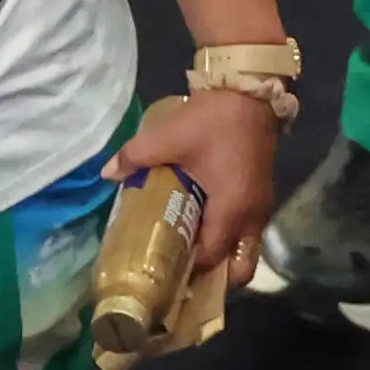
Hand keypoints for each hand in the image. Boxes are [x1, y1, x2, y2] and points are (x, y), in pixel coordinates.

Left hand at [111, 86, 281, 286]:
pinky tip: (204, 225)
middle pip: (240, 267)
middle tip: (183, 273)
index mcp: (231, 210)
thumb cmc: (214, 120)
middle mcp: (252, 216)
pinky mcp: (262, 193)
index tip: (164, 276)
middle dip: (215, 279)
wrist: (251, 91)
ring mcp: (261, 205)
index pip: (211, 258)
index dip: (189, 272)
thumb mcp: (169, 137)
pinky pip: (248, 230)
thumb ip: (135, 158)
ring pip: (246, 249)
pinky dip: (229, 238)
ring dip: (222, 257)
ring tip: (189, 253)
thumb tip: (107, 173)